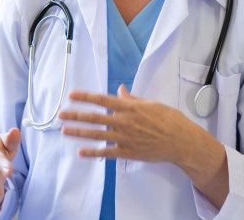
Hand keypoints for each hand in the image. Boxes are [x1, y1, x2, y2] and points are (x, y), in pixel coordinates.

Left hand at [60, 86, 216, 168]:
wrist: (181, 141)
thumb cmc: (169, 120)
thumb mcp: (151, 104)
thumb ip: (132, 99)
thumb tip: (120, 91)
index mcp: (129, 107)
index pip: (102, 100)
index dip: (85, 97)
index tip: (72, 96)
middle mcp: (124, 122)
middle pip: (94, 117)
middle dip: (76, 115)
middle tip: (61, 115)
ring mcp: (124, 138)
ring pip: (96, 135)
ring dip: (79, 133)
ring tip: (65, 131)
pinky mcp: (128, 152)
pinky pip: (106, 153)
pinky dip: (93, 153)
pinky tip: (81, 152)